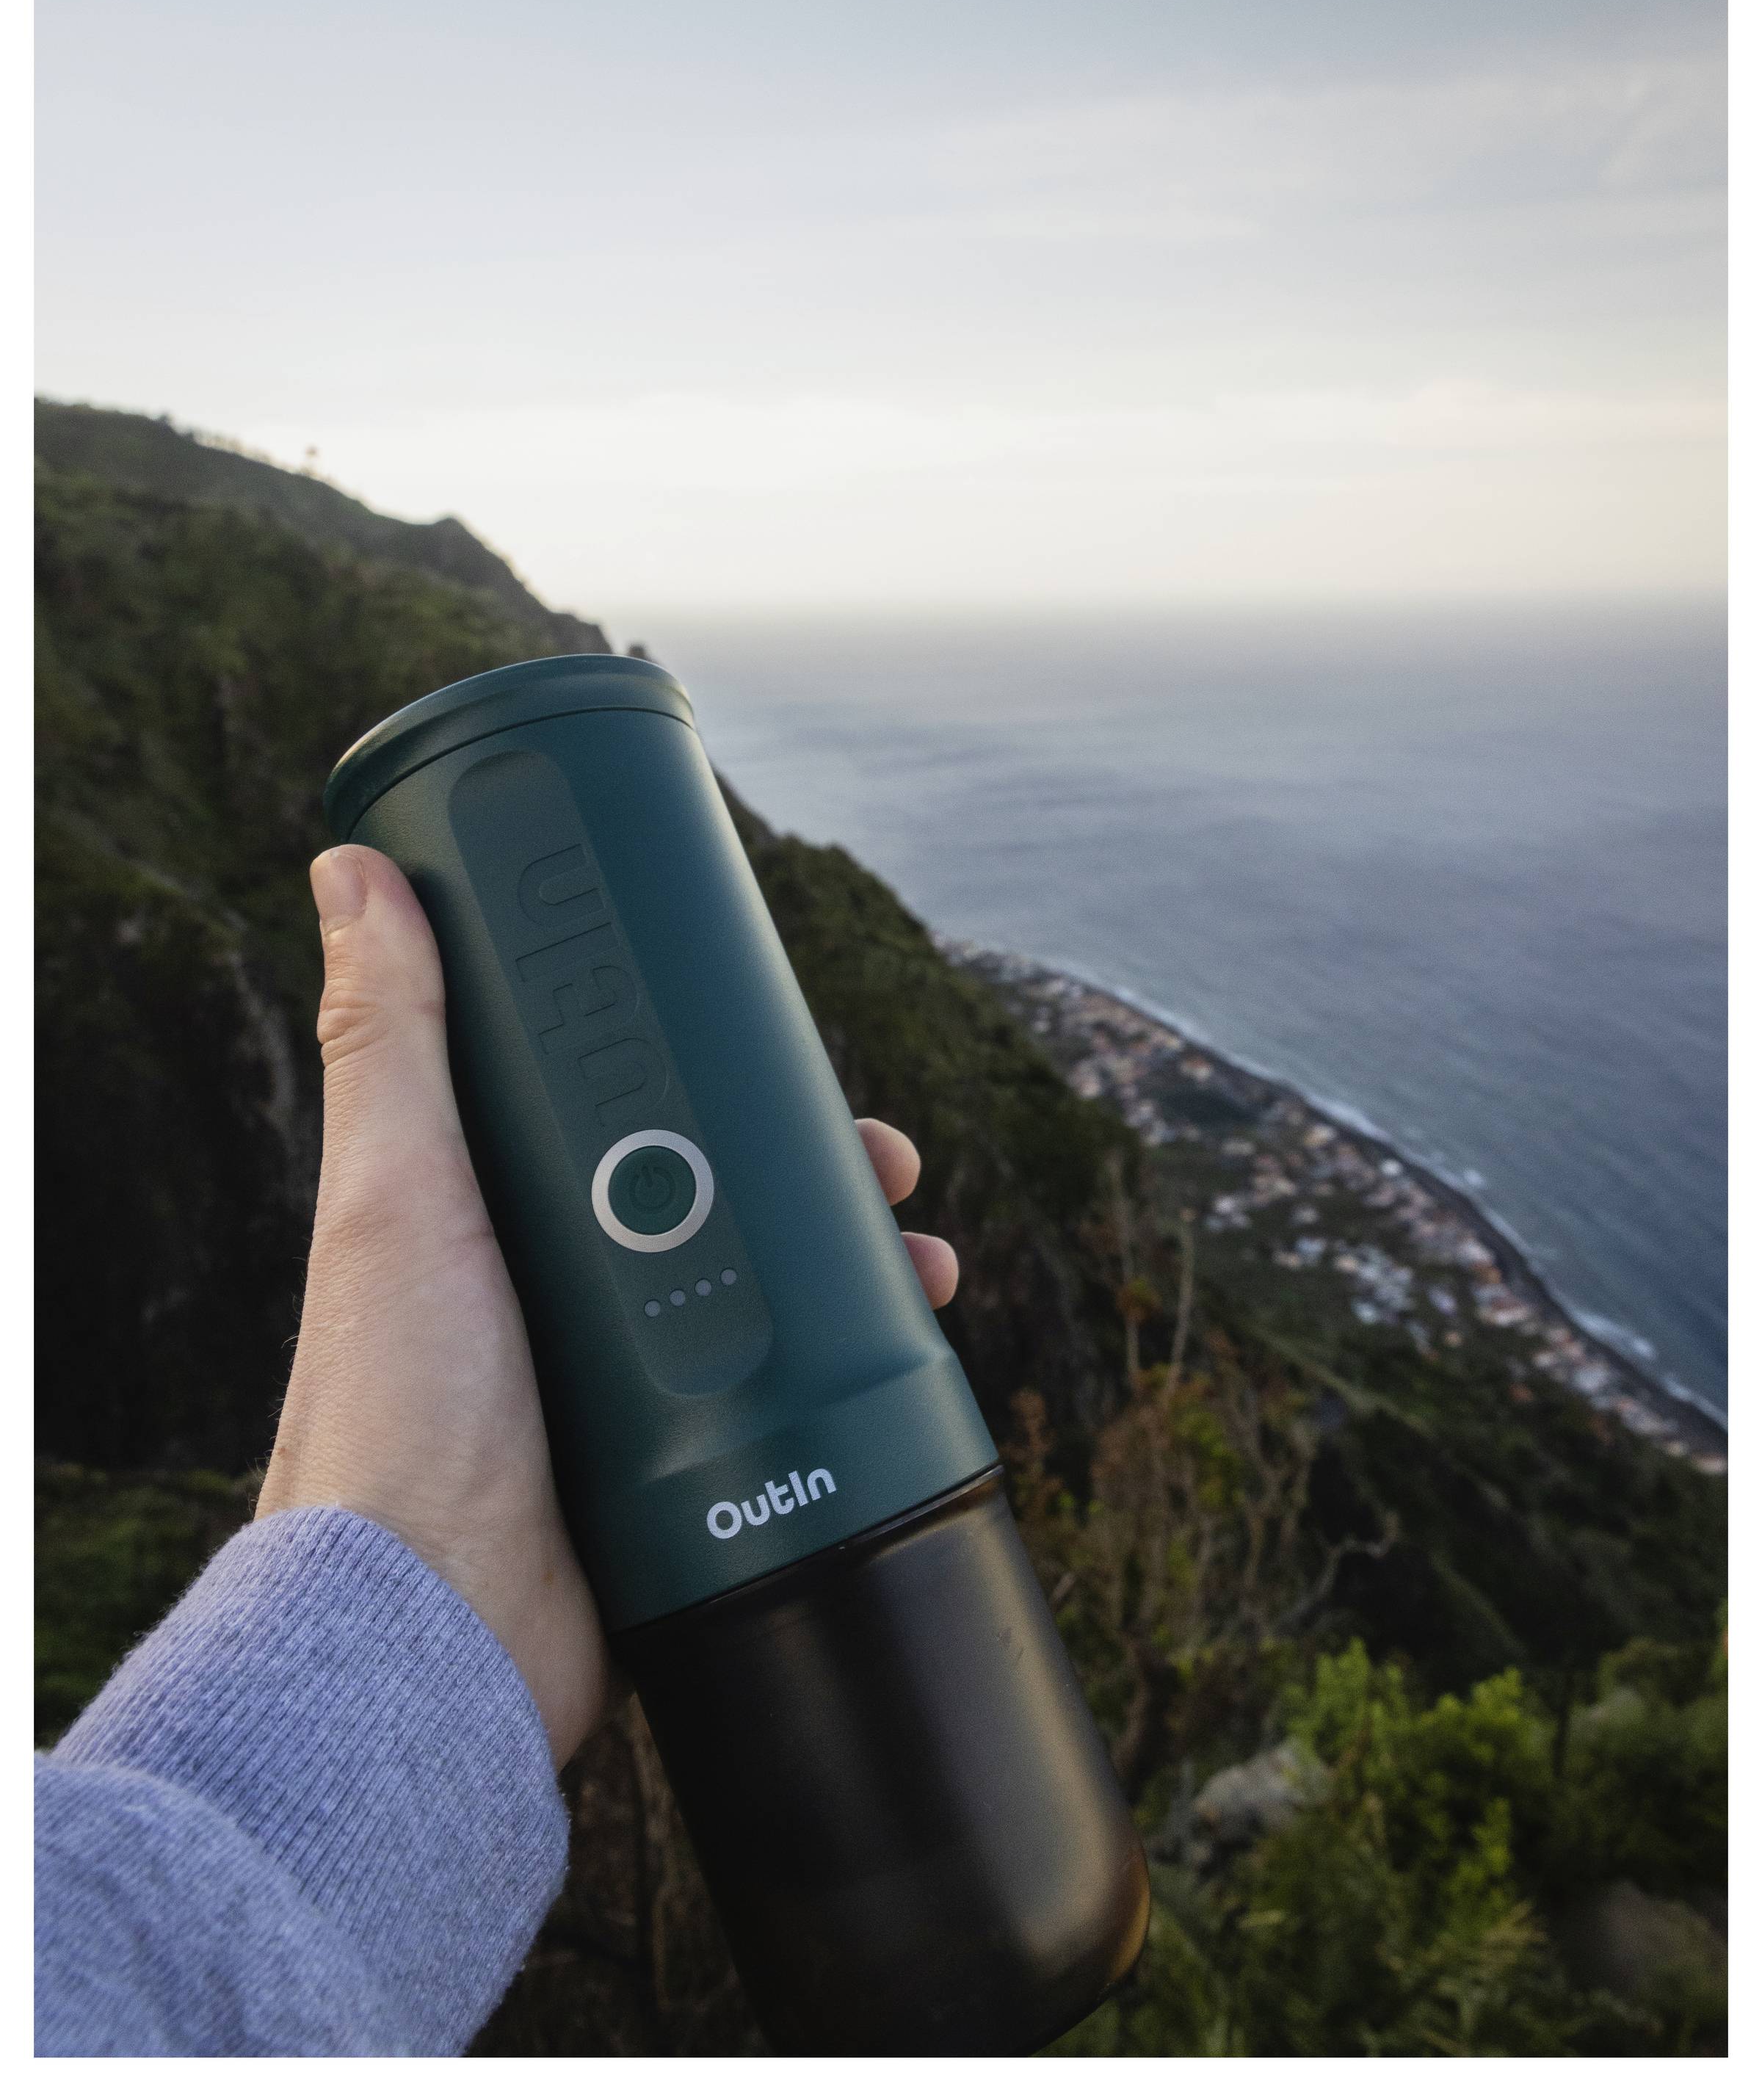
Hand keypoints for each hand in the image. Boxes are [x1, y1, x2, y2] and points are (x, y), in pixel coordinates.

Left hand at [257, 844, 958, 1766]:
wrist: (436, 1635)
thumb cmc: (394, 1413)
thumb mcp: (399, 1195)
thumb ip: (389, 1040)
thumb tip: (354, 870)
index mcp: (500, 1214)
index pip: (621, 1107)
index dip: (704, 1061)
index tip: (772, 1031)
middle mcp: (566, 1288)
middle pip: (719, 1191)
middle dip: (815, 1160)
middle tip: (886, 1149)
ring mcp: (629, 1380)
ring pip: (769, 1288)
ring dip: (858, 1256)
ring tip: (924, 1247)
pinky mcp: (683, 1467)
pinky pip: (787, 1390)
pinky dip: (855, 1357)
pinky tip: (914, 1339)